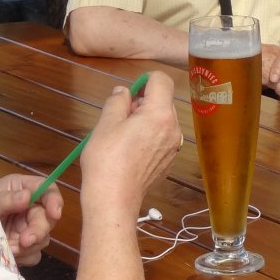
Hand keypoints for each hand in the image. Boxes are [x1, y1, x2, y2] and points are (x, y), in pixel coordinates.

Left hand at [0, 175, 61, 266]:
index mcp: (20, 189)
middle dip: (38, 231)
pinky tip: (9, 255)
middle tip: (25, 241)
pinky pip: (34, 254)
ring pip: (43, 238)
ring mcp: (27, 228)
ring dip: (28, 246)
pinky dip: (24, 256)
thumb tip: (28, 197)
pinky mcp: (24, 246)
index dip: (54, 200)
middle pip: (48, 218)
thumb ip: (6, 199)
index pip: (47, 189)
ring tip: (8, 249)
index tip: (54, 214)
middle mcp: (29, 207)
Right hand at [80, 72, 181, 215]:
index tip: (129, 93)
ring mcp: (173, 147)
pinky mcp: (169, 161)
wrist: (114, 198)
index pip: (162, 80)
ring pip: (163, 120)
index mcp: (160, 114)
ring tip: (124, 135)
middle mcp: (173, 129)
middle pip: (163, 101)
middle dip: (143, 102)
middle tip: (121, 116)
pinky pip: (162, 138)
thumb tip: (123, 91)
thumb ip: (117, 101)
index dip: (145, 80)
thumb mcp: (106, 123)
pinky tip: (131, 150)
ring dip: (146, 119)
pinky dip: (150, 136)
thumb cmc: (107, 159)